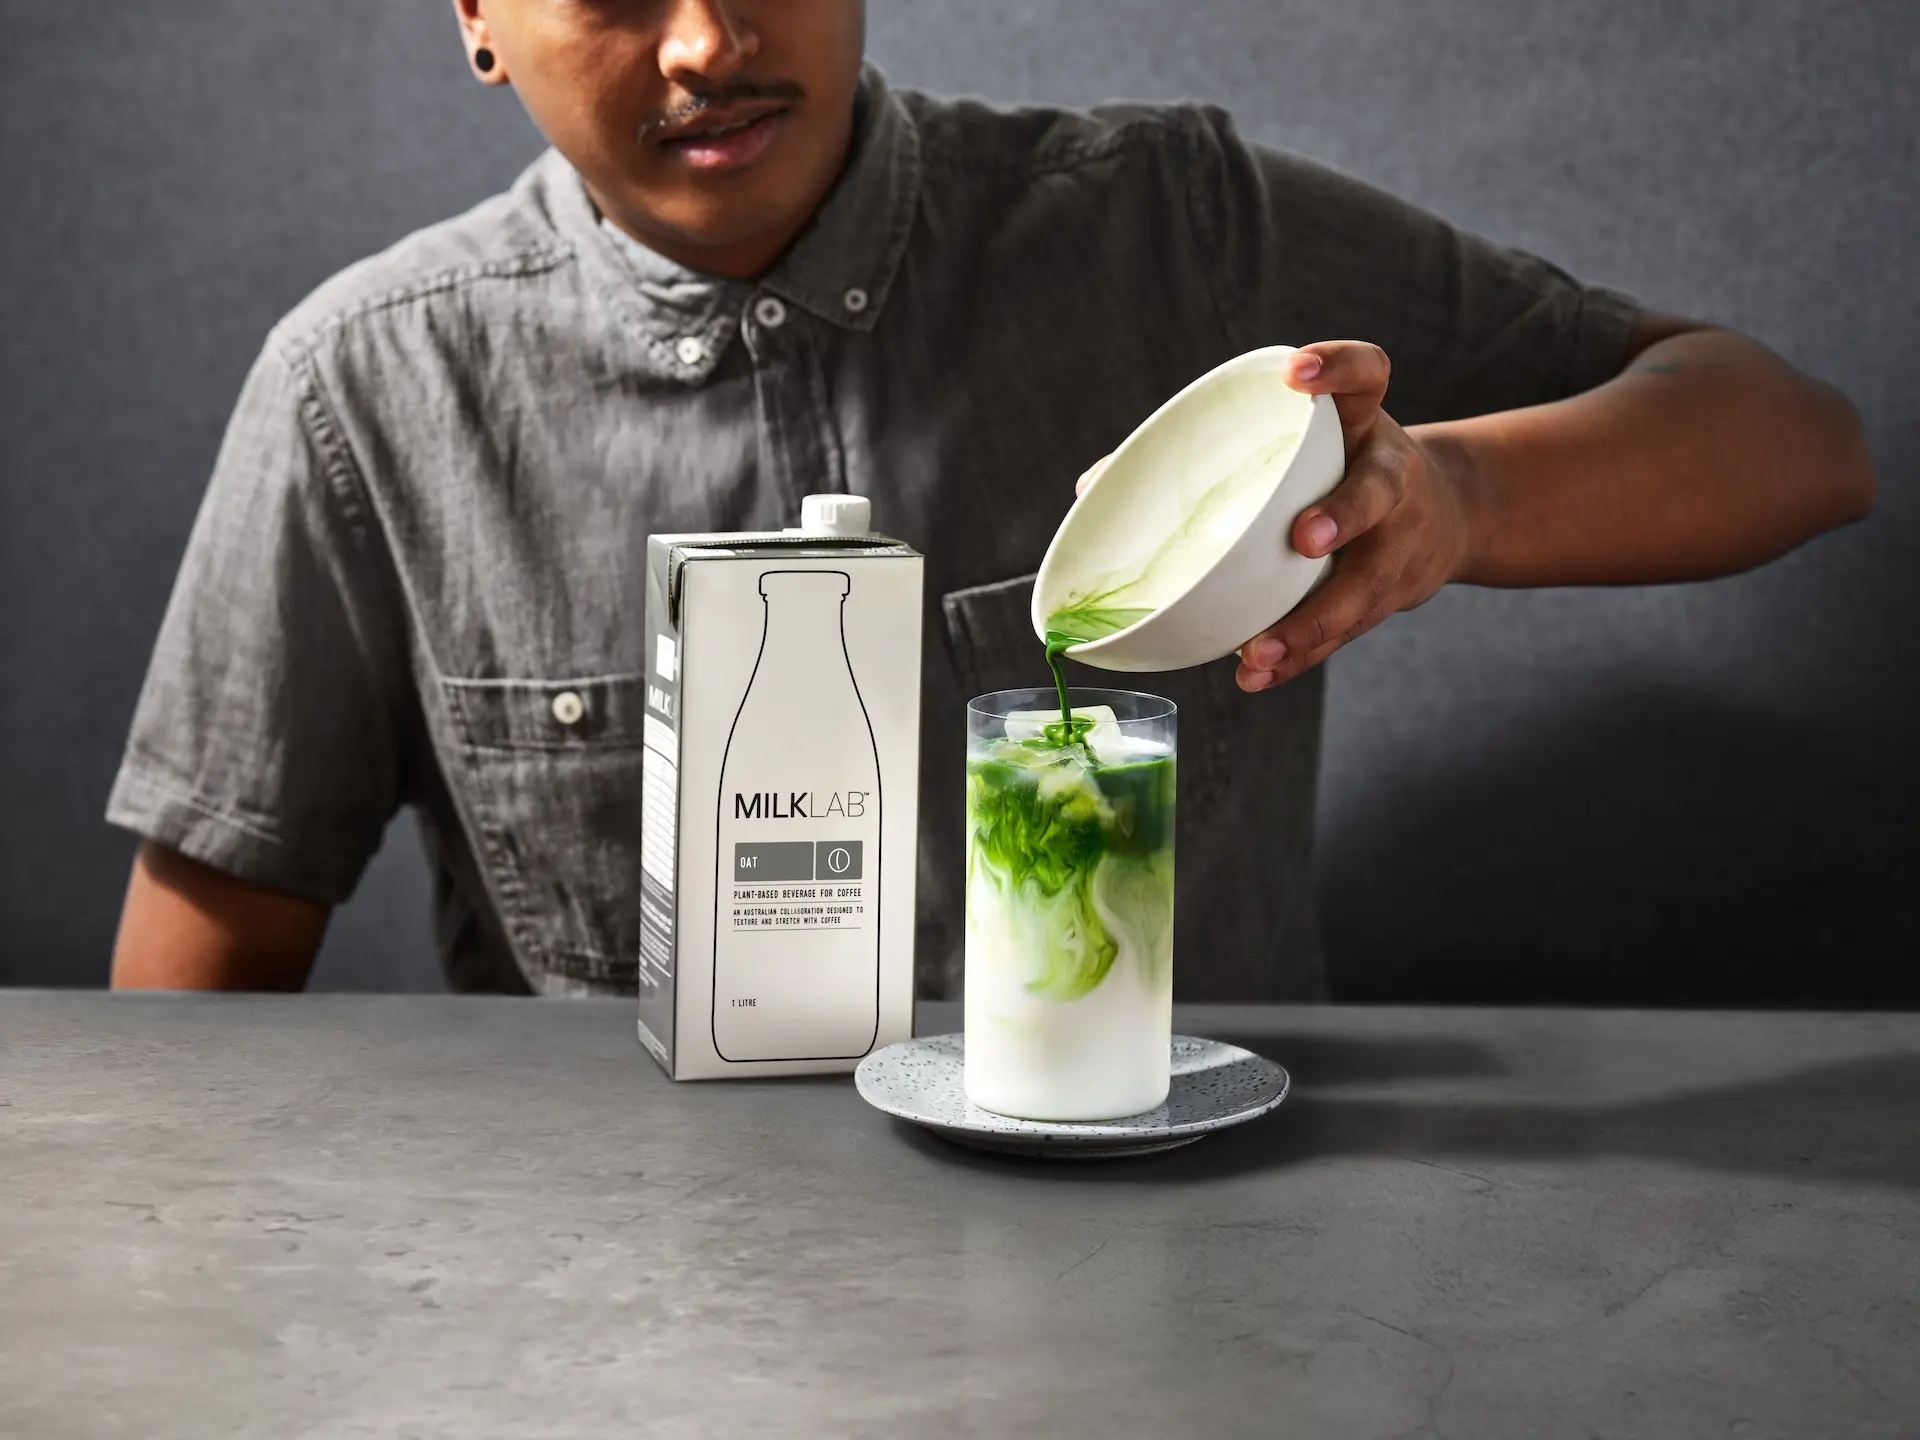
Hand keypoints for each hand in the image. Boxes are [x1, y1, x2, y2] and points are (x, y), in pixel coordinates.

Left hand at [1078, 342, 1481, 691]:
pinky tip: (1255, 674)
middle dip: (1343, 514)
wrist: (1445, 516)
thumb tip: (1092, 485)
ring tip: (1258, 650)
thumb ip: (1218, 451)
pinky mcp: (1389, 595)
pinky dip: (1298, 656)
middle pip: (1377, 489)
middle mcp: (1391, 475)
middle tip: (1303, 537)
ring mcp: (1397, 540)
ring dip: (1311, 621)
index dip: (1337, 366)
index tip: (1295, 372)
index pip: (1367, 373)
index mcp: (1361, 421)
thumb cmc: (1335, 470)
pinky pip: (1343, 632)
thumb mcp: (1301, 442)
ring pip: (1363, 584)